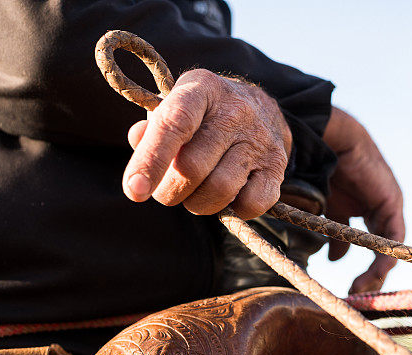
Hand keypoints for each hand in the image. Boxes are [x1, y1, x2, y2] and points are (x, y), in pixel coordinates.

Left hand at [124, 69, 291, 219]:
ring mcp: (259, 139)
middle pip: (192, 167)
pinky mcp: (277, 166)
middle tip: (168, 191)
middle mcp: (234, 111)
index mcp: (201, 89)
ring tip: (196, 194)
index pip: (174, 125)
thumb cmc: (206, 114)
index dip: (150, 160)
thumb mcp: (177, 106)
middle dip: (170, 191)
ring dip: (198, 203)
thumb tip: (138, 140)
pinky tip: (229, 195)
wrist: (262, 109)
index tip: (134, 191)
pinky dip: (235, 208)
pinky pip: (253, 203)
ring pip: (220, 189)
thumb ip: (153, 127)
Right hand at [323, 107, 404, 293]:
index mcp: (355, 209)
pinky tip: (375, 271)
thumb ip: (329, 233)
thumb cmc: (317, 168)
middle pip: (378, 249)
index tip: (346, 288)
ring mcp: (384, 206)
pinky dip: (386, 255)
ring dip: (376, 271)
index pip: (362, 243)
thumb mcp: (323, 209)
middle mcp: (373, 209)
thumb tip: (334, 259)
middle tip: (355, 293)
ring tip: (361, 287)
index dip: (354, 264)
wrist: (327, 141)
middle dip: (368, 274)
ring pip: (387, 247)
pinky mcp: (391, 202)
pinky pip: (393, 235)